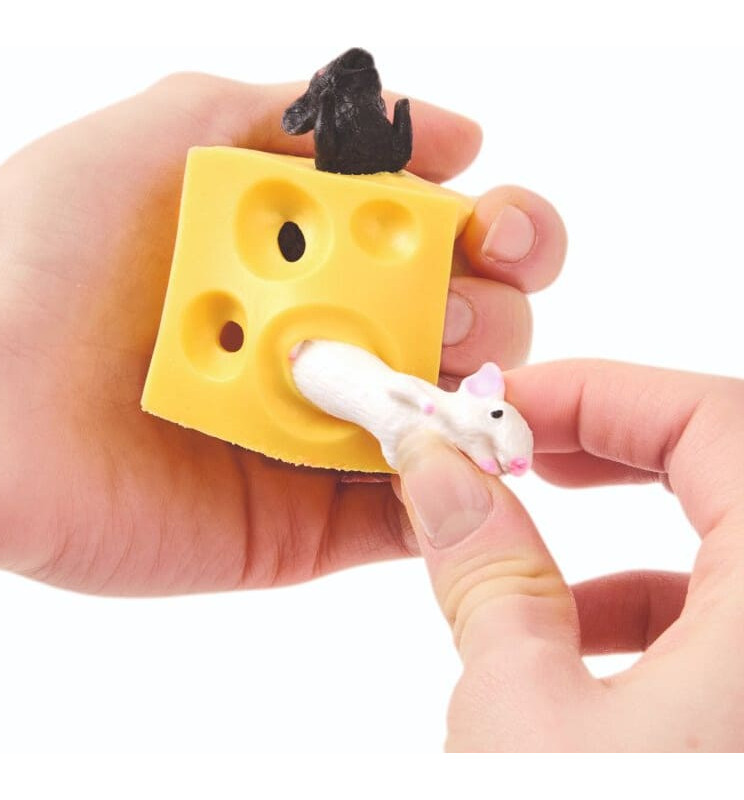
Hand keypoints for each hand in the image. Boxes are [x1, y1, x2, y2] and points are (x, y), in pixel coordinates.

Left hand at [0, 74, 565, 594]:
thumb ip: (302, 119)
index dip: (499, 229)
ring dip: (477, 406)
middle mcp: (333, 343)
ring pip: (450, 425)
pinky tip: (466, 473)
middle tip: (447, 318)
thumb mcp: (174, 138)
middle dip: (490, 317)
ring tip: (450, 392)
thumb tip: (446, 131)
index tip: (494, 230)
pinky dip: (452, 500)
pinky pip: (407, 520)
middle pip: (471, 332)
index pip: (446, 242)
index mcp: (316, 258)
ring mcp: (324, 439)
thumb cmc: (46, 257)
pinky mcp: (305, 526)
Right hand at [397, 360, 743, 750]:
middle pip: (725, 466)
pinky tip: (566, 641)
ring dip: (614, 532)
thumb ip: (488, 575)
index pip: (719, 422)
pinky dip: (647, 610)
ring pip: (725, 550)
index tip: (505, 408)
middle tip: (513, 449)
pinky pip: (725, 626)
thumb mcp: (523, 715)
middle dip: (607, 444)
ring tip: (513, 553)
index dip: (599, 391)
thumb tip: (442, 473)